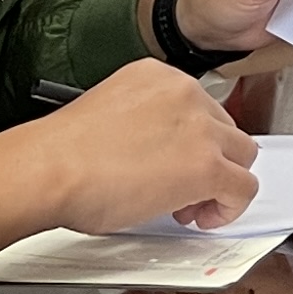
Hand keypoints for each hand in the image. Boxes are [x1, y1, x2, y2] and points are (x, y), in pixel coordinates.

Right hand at [0, 61, 257, 250]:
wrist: (49, 168)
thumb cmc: (61, 153)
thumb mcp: (109, 113)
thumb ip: (145, 123)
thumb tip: (155, 153)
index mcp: (159, 76)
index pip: (199, 107)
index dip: (192, 141)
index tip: (177, 160)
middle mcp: (186, 93)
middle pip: (225, 128)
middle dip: (211, 160)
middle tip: (184, 189)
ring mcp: (201, 128)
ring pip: (242, 155)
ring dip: (222, 182)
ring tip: (191, 206)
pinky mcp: (207, 165)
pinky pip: (243, 188)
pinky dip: (229, 207)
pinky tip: (203, 217)